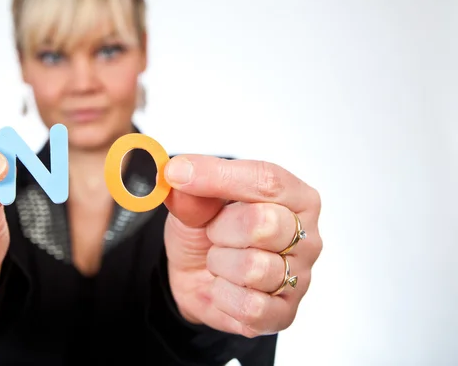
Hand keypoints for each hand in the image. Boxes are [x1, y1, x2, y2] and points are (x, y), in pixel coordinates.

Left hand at [163, 155, 321, 337]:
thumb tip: (180, 173)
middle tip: (213, 231)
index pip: (267, 180)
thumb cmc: (207, 231)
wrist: (194, 274)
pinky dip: (223, 295)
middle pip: (264, 223)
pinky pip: (249, 305)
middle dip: (222, 227)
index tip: (179, 174)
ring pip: (254, 267)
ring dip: (220, 263)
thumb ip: (193, 190)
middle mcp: (307, 236)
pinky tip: (223, 286)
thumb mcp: (195, 201)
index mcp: (296, 197)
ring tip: (219, 260)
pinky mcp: (284, 313)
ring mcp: (300, 278)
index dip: (218, 177)